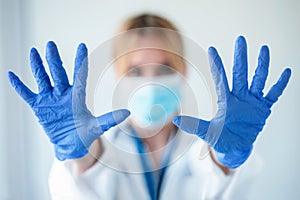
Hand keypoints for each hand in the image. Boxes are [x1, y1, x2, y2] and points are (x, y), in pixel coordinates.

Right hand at [7, 42, 129, 160]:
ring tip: (34, 51)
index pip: (80, 76)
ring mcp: (51, 99)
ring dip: (38, 66)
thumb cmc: (85, 134)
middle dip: (54, 60)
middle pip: (59, 74)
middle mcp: (64, 94)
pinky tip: (12, 75)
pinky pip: (27, 94)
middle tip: (51, 44)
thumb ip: (110, 119)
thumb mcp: (97, 127)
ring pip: (43, 79)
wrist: (71, 145)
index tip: (82, 46)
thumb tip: (128, 113)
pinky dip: (20, 86)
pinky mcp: (39, 107)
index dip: (80, 62)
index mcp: (78, 96)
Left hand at [173, 36, 290, 167]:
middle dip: (240, 57)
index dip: (217, 64)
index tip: (212, 49)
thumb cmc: (220, 138)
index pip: (220, 78)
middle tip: (240, 39)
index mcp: (225, 100)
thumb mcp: (207, 132)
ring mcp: (252, 101)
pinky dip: (279, 84)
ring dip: (261, 65)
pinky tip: (285, 72)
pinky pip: (273, 94)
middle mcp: (239, 97)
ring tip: (263, 49)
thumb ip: (194, 125)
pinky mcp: (263, 108)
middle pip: (240, 73)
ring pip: (258, 79)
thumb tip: (176, 120)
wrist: (235, 147)